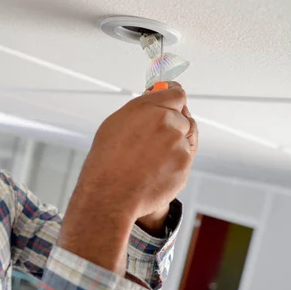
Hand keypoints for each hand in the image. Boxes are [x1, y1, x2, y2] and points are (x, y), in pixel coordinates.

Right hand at [58, 82, 197, 271]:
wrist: (109, 195)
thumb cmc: (106, 162)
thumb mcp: (115, 125)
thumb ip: (141, 109)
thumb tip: (156, 97)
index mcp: (148, 108)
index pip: (176, 94)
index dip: (174, 100)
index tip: (174, 102)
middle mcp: (166, 122)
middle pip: (182, 118)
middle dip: (171, 128)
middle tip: (151, 144)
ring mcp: (178, 144)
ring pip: (183, 141)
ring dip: (172, 148)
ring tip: (147, 162)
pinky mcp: (184, 165)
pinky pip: (183, 160)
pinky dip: (172, 166)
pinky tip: (152, 172)